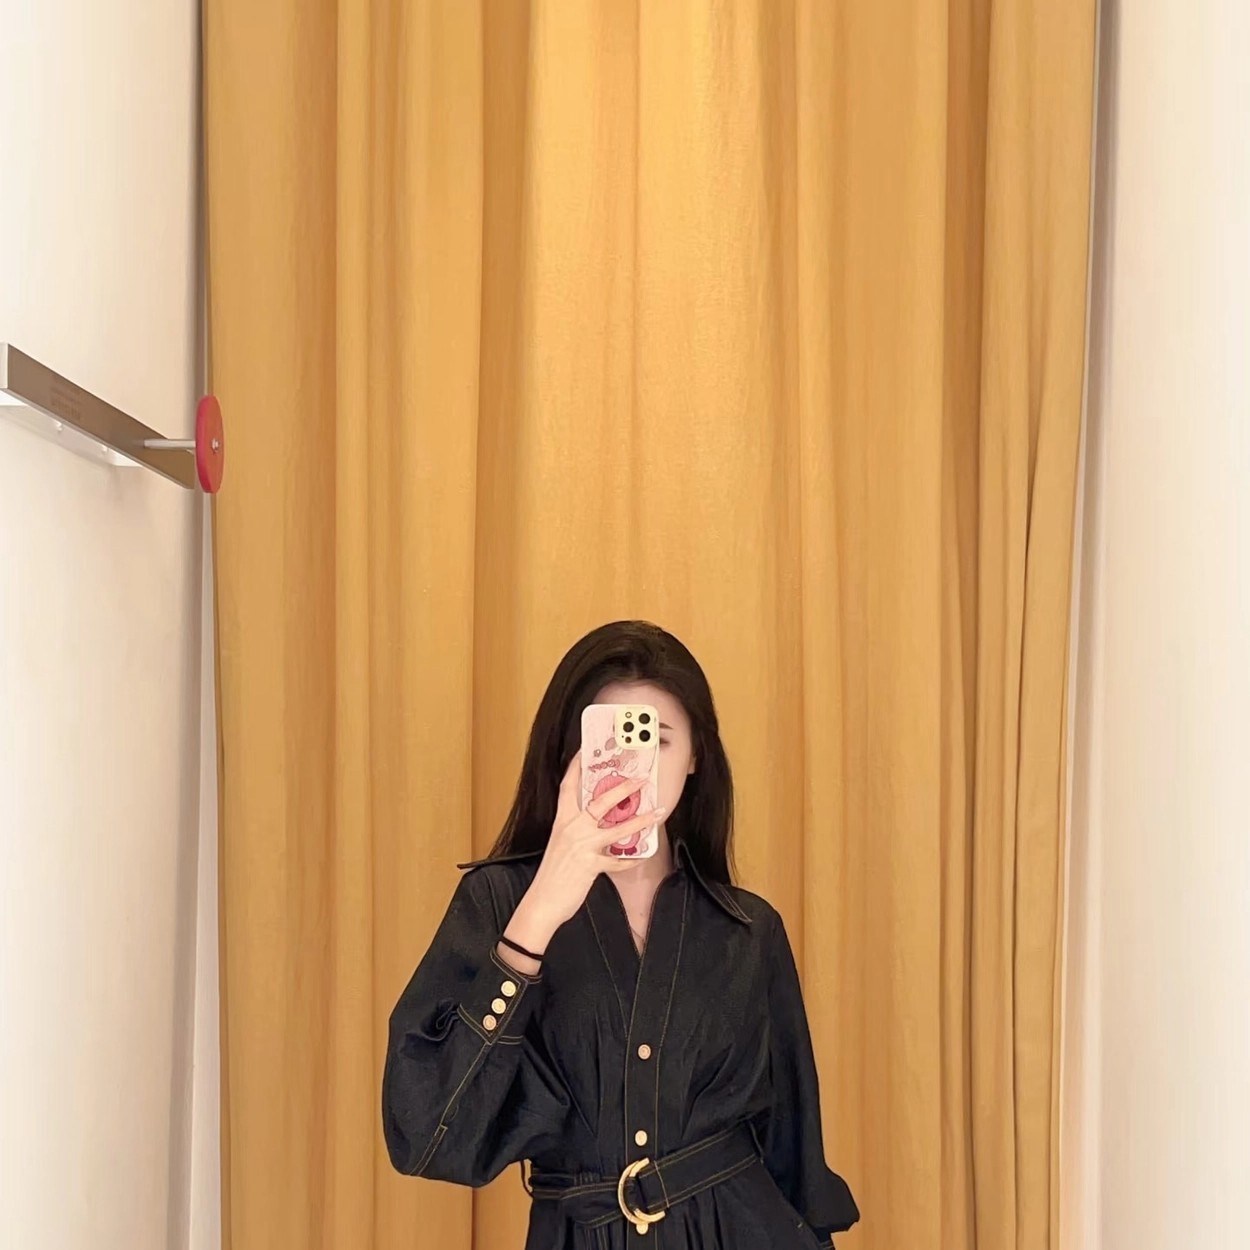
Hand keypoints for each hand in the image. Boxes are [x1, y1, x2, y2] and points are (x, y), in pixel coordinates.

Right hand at [499, 757, 663, 967]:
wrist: (542, 902)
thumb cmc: (552, 874)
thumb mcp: (561, 844)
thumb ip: (575, 830)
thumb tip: (594, 820)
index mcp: (562, 820)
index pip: (568, 786)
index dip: (577, 766)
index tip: (587, 749)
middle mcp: (571, 828)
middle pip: (600, 800)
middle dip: (623, 787)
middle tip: (641, 778)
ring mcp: (582, 846)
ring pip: (617, 828)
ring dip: (641, 819)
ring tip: (658, 812)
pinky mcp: (591, 865)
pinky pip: (618, 860)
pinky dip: (631, 858)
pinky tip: (641, 855)